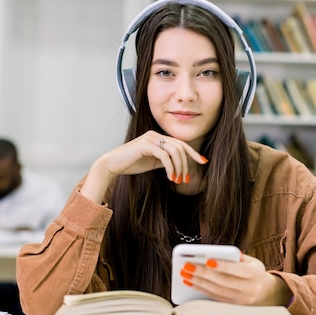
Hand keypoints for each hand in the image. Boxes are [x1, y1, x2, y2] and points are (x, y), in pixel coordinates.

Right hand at [81, 130, 207, 202]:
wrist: (112, 165)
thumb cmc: (131, 163)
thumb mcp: (153, 162)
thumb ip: (165, 160)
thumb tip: (179, 165)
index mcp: (158, 137)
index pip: (180, 143)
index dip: (193, 152)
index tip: (203, 161)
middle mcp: (155, 135)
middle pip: (180, 147)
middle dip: (186, 164)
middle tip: (185, 178)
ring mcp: (150, 138)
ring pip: (174, 151)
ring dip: (179, 167)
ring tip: (177, 179)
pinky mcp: (145, 145)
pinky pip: (164, 156)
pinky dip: (170, 168)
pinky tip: (170, 177)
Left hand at [179, 253, 291, 305]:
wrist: (264, 293)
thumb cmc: (253, 271)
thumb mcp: (251, 261)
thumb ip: (236, 257)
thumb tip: (216, 253)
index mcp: (255, 274)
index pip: (238, 270)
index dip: (223, 266)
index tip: (207, 260)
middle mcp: (249, 289)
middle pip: (223, 282)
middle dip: (203, 274)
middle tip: (187, 266)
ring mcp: (241, 300)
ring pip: (216, 291)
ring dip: (198, 282)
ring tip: (185, 273)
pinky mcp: (233, 307)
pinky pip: (215, 298)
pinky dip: (201, 290)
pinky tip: (191, 282)